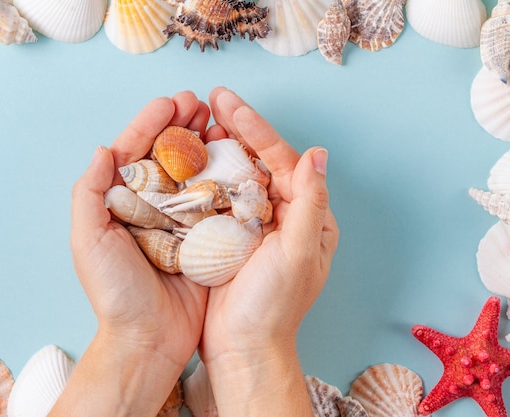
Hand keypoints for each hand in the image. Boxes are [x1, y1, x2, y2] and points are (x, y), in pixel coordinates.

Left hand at [50, 91, 209, 416]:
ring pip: (195, 171)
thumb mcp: (89, 241)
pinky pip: (216, 199)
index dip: (151, 124)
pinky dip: (226, 176)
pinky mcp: (205, 237)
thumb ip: (89, 194)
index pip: (135, 152)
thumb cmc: (114, 293)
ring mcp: (180, 220)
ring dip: (207, 144)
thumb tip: (103, 149)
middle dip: (184, 126)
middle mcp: (151, 207)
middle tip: (202, 104)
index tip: (172, 103)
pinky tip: (238, 157)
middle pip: (168, 155)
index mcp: (121, 203)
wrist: (149, 339)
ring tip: (221, 121)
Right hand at [200, 87, 339, 416]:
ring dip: (222, 146)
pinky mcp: (231, 235)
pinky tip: (191, 157)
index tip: (230, 105)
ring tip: (201, 119)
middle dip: (239, 128)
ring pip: (240, 174)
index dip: (258, 130)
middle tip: (214, 99)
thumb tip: (319, 153)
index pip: (285, 161)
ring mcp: (256, 224)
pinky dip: (207, 175)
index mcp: (307, 216)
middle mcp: (285, 215)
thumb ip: (309, 203)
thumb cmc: (273, 306)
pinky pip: (220, 196)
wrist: (242, 347)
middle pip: (262, 161)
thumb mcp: (298, 254)